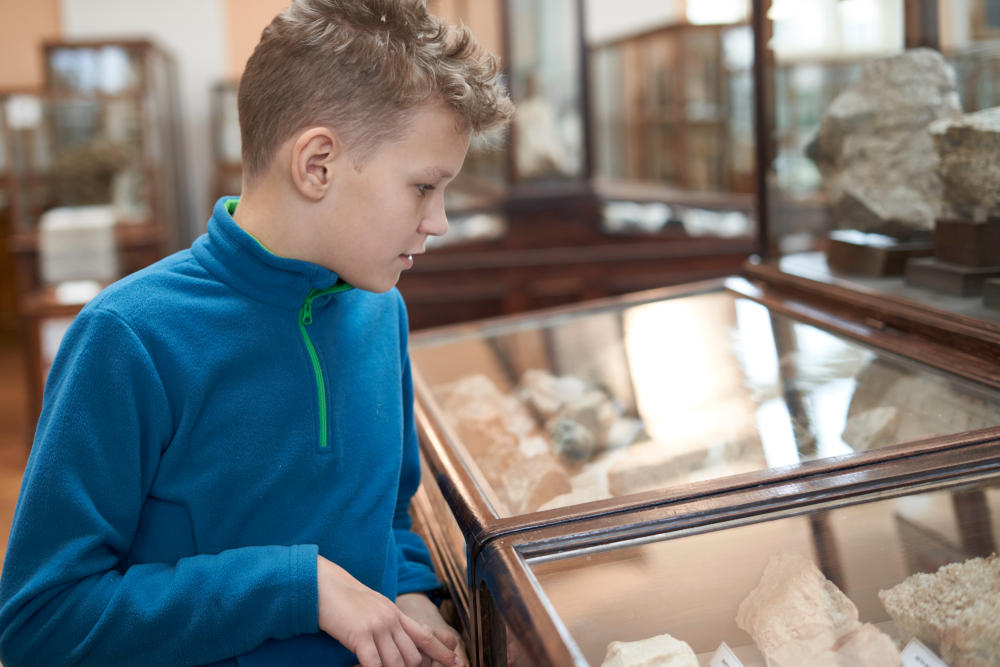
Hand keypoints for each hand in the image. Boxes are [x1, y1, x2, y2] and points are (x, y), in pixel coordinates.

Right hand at [317, 556, 456, 666]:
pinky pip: (373, 663)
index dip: (442, 652)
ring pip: (395, 663)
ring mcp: (376, 627)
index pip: (425, 636)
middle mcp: (391, 620)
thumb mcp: (375, 608)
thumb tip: (397, 642)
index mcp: (396, 614)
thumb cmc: (346, 600)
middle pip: (412, 656)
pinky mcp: (359, 634)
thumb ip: (389, 622)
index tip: (456, 662)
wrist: (325, 585)